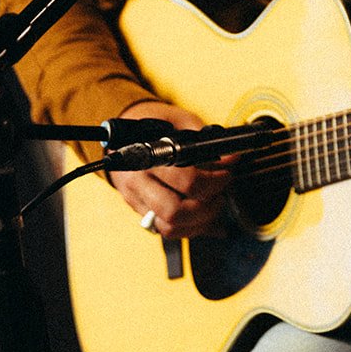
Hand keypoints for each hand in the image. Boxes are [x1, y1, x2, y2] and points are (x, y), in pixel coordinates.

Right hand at [106, 100, 230, 237]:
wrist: (121, 136)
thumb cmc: (152, 126)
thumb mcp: (179, 120)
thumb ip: (204, 138)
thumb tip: (229, 159)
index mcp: (147, 156)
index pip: (185, 179)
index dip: (215, 180)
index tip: (228, 172)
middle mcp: (138, 183)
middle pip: (174, 212)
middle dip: (207, 207)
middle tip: (220, 192)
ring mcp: (137, 201)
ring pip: (170, 228)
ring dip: (200, 222)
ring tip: (213, 204)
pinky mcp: (140, 214)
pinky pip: (167, 231)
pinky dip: (191, 229)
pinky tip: (206, 217)